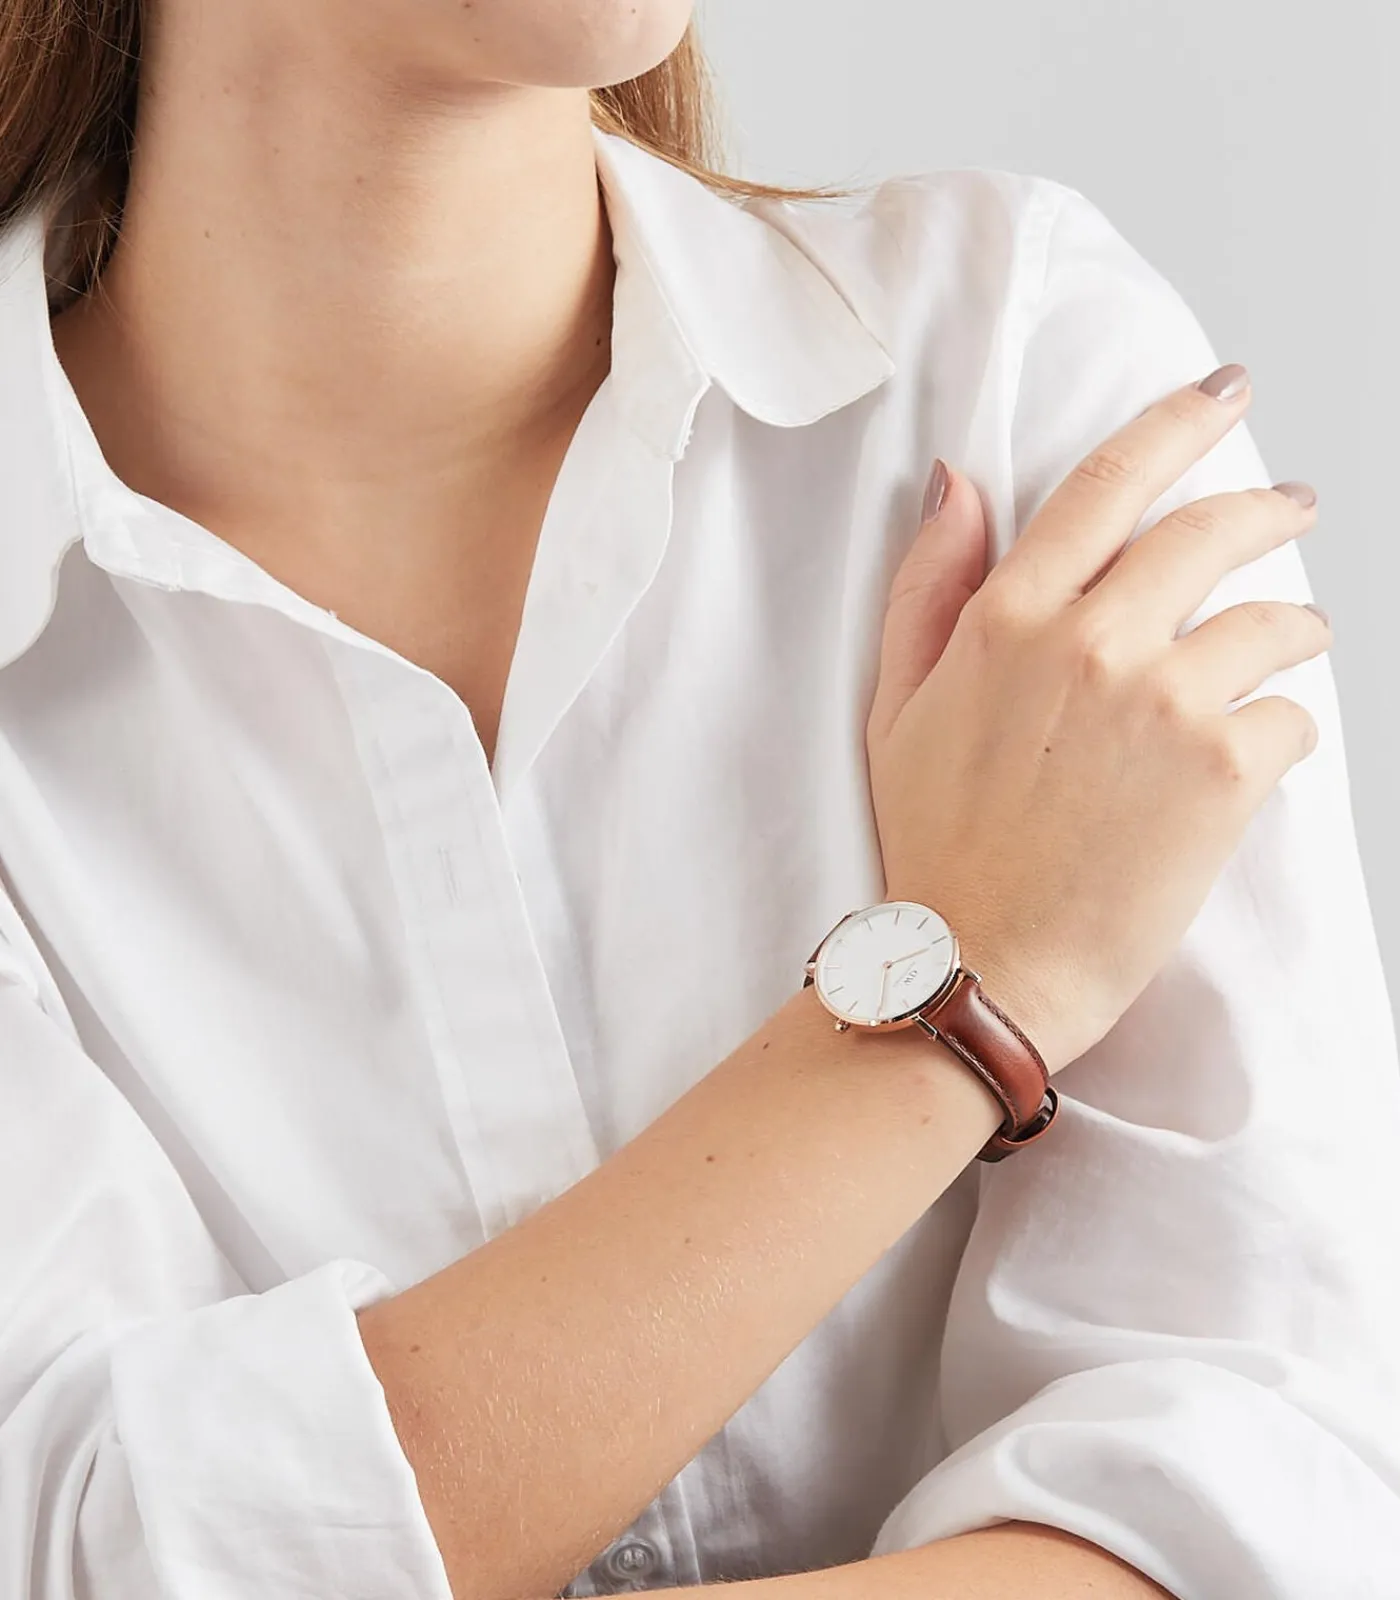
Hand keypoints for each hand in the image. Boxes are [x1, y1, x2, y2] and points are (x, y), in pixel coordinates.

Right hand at [865, 369, 1328, 1074]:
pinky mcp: (1222, 773)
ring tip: (1296, 638)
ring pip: (1270, 621)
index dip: (1173, 421)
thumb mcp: (897, 705)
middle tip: (1291, 506)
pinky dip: (1287, 728)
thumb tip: (958, 481)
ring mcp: (1162, 704)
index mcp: (1008, 620)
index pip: (1105, 484)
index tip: (1220, 390)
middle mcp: (1090, 643)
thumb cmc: (937, 844)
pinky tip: (1261, 753)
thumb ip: (929, 586)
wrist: (982, 965)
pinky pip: (1291, 717)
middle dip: (1265, 508)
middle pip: (1208, 532)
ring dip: (1294, 622)